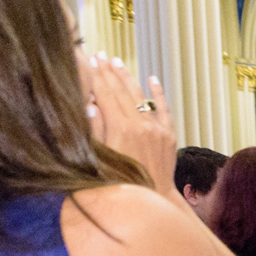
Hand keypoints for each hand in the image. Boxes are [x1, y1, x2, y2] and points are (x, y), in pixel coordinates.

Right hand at [80, 54, 176, 198]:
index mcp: (121, 128)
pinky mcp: (169, 136)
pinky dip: (157, 94)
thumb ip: (94, 129)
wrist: (151, 201)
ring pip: (140, 97)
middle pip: (121, 91)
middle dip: (108, 71)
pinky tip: (152, 79)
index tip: (85, 58)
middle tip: (98, 55)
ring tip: (116, 62)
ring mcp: (158, 129)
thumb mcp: (98, 156)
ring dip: (128, 78)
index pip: (105, 93)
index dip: (94, 74)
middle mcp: (141, 125)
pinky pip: (163, 109)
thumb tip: (89, 103)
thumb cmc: (117, 183)